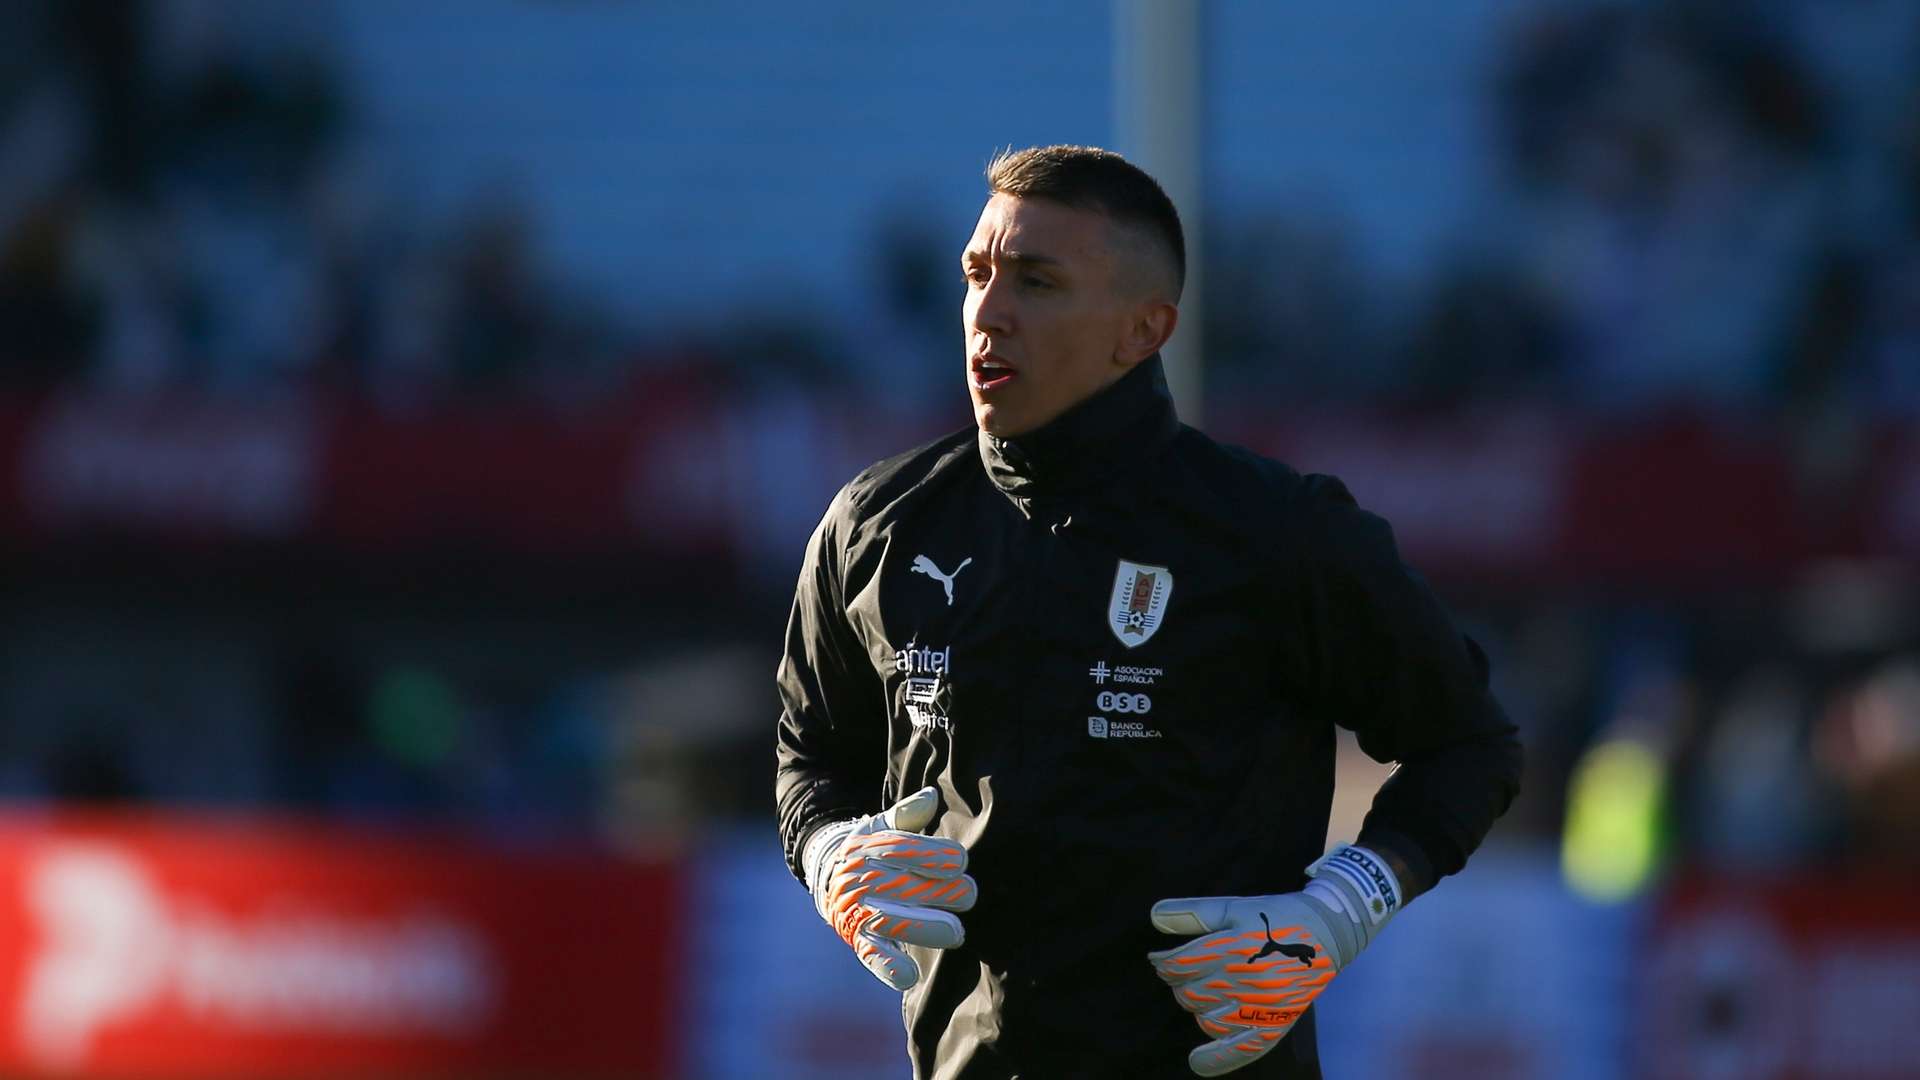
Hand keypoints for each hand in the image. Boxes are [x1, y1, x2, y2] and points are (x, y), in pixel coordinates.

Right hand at [803, 787, 977, 990]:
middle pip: (898, 886)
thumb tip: (930, 797)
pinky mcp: (856, 938)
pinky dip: (888, 967)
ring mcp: (856, 911)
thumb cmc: (872, 848)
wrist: (830, 873)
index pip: (898, 849)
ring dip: (922, 927)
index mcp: (866, 847)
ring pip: (888, 921)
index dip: (930, 854)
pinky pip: (870, 954)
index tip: (960, 861)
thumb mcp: (883, 826)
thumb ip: (906, 814)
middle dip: (936, 892)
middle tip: (969, 895)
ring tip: (957, 933)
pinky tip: (909, 977)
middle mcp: (858, 879)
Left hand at [1147, 844, 1401, 1075]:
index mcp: (1234, 948)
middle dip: (1179, 981)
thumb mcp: (1235, 906)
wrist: (1328, 932)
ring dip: (1197, 1005)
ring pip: (1206, 1018)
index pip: (1180, 965)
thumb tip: (1154, 917)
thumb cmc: (1276, 917)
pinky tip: (1196, 1061)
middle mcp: (1245, 982)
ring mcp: (1261, 1007)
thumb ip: (1194, 913)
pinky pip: (1242, 1049)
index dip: (1163, 962)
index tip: (1159, 959)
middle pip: (1189, 993)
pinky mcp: (1276, 1024)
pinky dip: (1217, 1058)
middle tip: (1186, 970)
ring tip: (1204, 990)